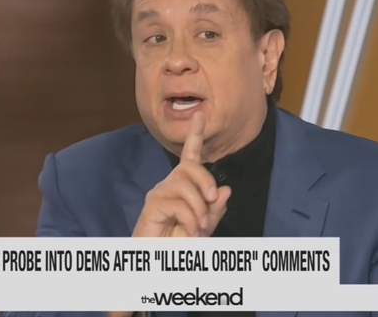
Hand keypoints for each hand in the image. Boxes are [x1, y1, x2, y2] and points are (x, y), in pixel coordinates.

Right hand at [133, 111, 230, 236]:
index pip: (189, 157)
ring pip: (185, 186)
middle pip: (190, 167)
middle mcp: (168, 186)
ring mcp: (158, 194)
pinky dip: (191, 219)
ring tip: (201, 228)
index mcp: (183, 187)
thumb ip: (215, 210)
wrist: (160, 261)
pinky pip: (179, 204)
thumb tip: (226, 190)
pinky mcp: (151, 205)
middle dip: (206, 182)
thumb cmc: (179, 244)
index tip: (200, 115)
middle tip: (214, 200)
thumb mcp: (204, 226)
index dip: (195, 136)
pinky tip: (192, 232)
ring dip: (199, 209)